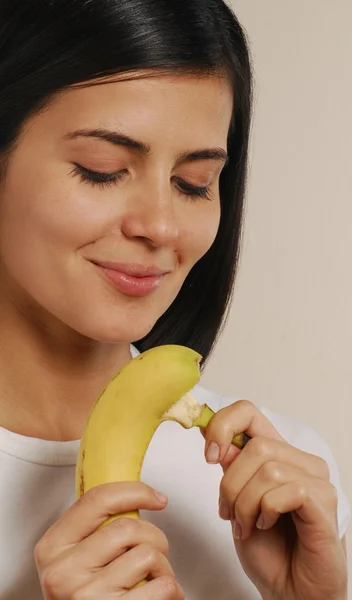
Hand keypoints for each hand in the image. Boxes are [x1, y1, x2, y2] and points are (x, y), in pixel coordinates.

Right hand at [34, 482, 183, 598]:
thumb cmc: (82, 598)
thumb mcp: (72, 560)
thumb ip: (90, 531)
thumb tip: (133, 497)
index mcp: (52, 548)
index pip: (97, 500)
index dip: (134, 491)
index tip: (156, 498)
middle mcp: (64, 573)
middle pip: (129, 528)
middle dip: (154, 536)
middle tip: (154, 551)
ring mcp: (88, 597)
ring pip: (148, 555)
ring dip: (163, 566)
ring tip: (153, 578)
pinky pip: (162, 586)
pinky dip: (172, 588)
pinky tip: (161, 594)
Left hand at [202, 400, 346, 599]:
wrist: (293, 593)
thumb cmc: (269, 550)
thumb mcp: (237, 502)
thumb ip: (230, 468)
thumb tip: (211, 435)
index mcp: (277, 454)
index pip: (248, 412)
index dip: (222, 425)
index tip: (208, 455)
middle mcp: (300, 460)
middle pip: (255, 445)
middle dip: (230, 484)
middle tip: (228, 513)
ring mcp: (316, 480)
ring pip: (267, 469)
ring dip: (245, 504)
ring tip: (246, 526)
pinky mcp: (324, 502)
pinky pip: (284, 491)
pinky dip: (265, 512)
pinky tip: (266, 526)